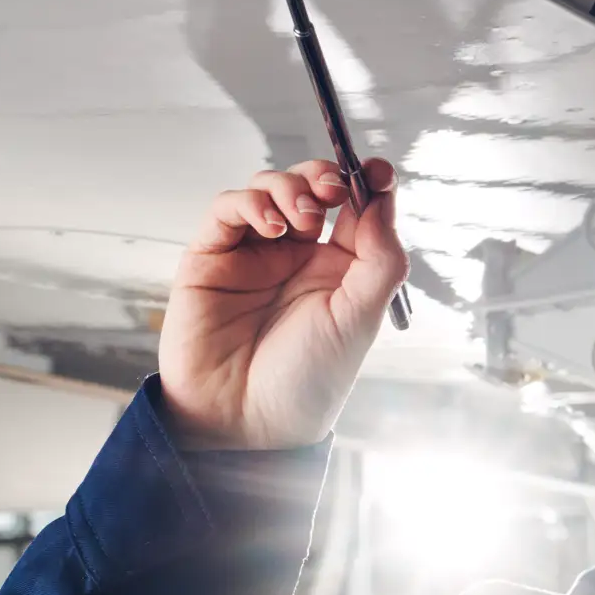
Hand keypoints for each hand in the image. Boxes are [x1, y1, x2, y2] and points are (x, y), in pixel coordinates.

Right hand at [157, 158, 407, 449]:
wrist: (246, 423)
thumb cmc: (307, 380)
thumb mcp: (361, 317)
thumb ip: (379, 257)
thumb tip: (384, 198)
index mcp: (340, 269)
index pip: (356, 207)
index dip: (367, 182)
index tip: (380, 172)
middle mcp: (297, 256)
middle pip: (311, 187)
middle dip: (324, 176)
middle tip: (333, 190)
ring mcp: (252, 253)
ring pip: (268, 188)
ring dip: (288, 188)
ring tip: (301, 219)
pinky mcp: (210, 258)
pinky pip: (226, 210)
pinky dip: (248, 203)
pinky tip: (270, 225)